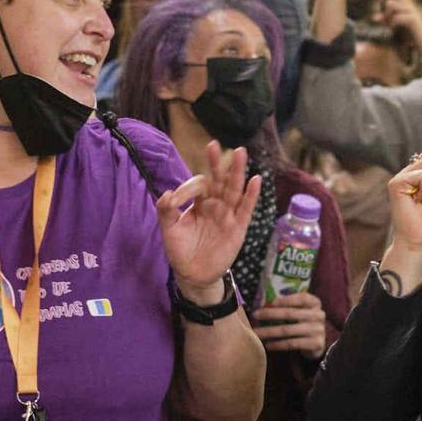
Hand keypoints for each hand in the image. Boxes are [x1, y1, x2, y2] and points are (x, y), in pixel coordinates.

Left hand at [157, 140, 261, 291]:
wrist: (193, 275)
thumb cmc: (181, 250)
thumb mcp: (169, 230)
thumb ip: (165, 211)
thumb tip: (167, 193)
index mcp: (199, 203)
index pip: (199, 185)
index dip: (188, 187)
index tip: (176, 199)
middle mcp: (215, 205)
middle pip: (219, 180)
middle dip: (218, 163)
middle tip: (215, 145)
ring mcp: (228, 215)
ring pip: (234, 189)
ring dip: (237, 171)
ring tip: (240, 153)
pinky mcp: (238, 228)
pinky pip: (246, 209)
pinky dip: (252, 195)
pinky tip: (256, 180)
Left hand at [253, 291, 329, 357]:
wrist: (317, 344)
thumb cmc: (304, 323)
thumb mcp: (301, 312)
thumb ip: (289, 306)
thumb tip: (263, 304)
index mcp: (315, 303)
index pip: (301, 297)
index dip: (286, 299)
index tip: (270, 302)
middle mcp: (318, 315)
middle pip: (290, 313)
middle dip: (270, 314)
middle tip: (255, 315)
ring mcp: (318, 330)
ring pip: (288, 330)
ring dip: (269, 331)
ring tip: (256, 333)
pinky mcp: (315, 344)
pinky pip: (292, 343)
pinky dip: (277, 344)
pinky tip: (267, 345)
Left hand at [373, 0, 421, 53]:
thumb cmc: (410, 32)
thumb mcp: (395, 24)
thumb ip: (386, 19)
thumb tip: (374, 18)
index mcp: (403, 2)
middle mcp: (408, 3)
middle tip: (380, 6)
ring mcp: (411, 11)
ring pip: (392, 4)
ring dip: (386, 13)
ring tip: (387, 22)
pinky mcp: (413, 21)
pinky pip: (398, 17)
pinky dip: (392, 22)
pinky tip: (393, 28)